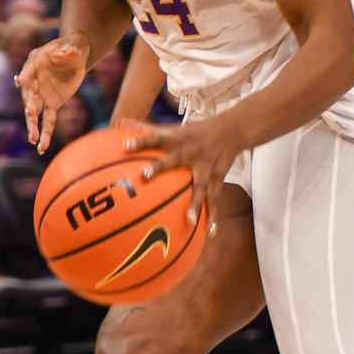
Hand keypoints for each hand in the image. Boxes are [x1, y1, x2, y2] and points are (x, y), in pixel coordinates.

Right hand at [19, 36, 90, 150]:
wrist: (75, 56)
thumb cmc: (71, 47)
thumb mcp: (73, 46)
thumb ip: (70, 50)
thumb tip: (70, 52)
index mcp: (36, 62)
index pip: (29, 69)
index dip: (25, 75)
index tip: (20, 82)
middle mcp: (35, 80)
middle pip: (29, 95)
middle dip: (30, 104)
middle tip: (30, 112)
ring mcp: (42, 94)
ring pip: (35, 112)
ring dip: (33, 125)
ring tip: (32, 139)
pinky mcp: (53, 103)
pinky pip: (48, 120)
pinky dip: (46, 133)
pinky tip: (42, 147)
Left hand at [129, 116, 243, 231]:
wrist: (232, 130)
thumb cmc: (195, 131)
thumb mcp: (174, 127)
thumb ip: (147, 129)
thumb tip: (120, 122)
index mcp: (177, 139)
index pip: (156, 138)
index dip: (141, 141)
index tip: (125, 147)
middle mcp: (190, 152)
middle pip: (174, 160)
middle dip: (160, 168)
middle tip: (145, 176)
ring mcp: (205, 167)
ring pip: (200, 186)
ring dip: (195, 203)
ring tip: (190, 220)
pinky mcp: (217, 178)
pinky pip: (215, 199)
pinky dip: (213, 215)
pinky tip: (210, 232)